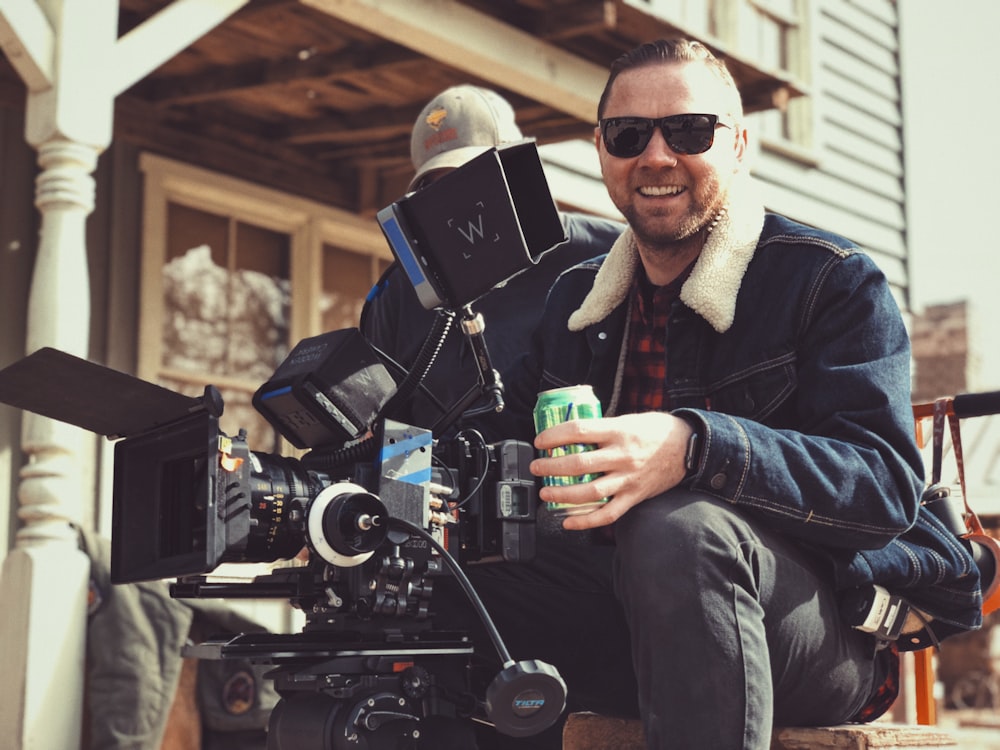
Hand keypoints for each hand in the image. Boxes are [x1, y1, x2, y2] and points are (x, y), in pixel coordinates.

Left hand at [531, 412, 693, 529]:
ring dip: (562, 494)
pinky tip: (568, 522)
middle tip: (537, 467)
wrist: (689, 447)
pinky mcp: (634, 496)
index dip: (554, 436)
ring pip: (590, 491)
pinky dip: (586, 521)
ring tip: (546, 493)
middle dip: (550, 466)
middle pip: (578, 463)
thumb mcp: (628, 419)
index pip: (578, 431)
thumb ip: (603, 428)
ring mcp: (628, 478)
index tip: (540, 441)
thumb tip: (572, 434)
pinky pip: (608, 514)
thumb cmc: (657, 430)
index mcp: (618, 431)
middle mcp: (622, 455)